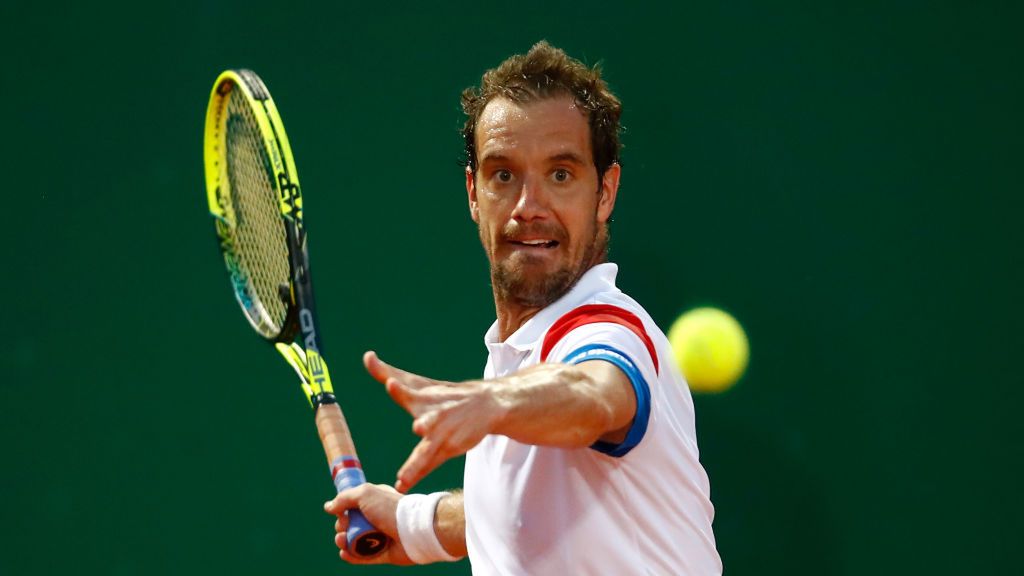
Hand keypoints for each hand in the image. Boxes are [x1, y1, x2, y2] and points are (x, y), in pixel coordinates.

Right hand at [324, 483, 412, 564]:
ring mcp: (379, 536)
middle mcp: (377, 518)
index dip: (343, 509)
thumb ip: (344, 498)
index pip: (354, 505)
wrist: (414, 529)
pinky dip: (351, 556)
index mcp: (375, 501)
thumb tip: (328, 507)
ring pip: (354, 541)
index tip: (340, 511)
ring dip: (343, 541)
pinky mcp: (382, 553)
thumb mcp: (365, 494)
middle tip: (344, 527)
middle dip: (342, 526)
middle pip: (351, 524)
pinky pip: (362, 556)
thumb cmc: (390, 509)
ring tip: (342, 540)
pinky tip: (344, 553)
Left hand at [364, 351, 503, 491]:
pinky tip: (402, 485)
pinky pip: (429, 465)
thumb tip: (367, 356)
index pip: (409, 392)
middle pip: (427, 422)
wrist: (485, 404)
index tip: (390, 383)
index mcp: (424, 398)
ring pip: (428, 452)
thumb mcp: (417, 383)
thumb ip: (387, 372)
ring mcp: (442, 435)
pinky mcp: (448, 449)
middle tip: (418, 427)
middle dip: (424, 424)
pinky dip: (417, 475)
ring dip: (417, 464)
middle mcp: (434, 416)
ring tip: (402, 478)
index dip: (400, 389)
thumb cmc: (443, 394)